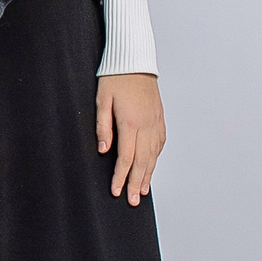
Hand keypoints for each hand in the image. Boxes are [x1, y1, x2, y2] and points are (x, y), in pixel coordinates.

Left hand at [96, 71, 165, 203]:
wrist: (135, 59)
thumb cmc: (115, 77)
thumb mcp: (102, 99)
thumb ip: (102, 126)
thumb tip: (103, 150)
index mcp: (130, 122)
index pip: (126, 157)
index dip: (120, 177)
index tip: (116, 191)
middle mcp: (146, 125)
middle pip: (142, 161)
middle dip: (136, 183)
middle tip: (133, 201)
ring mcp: (155, 121)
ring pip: (153, 155)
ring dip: (148, 174)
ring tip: (143, 191)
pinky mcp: (159, 117)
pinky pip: (159, 143)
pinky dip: (155, 158)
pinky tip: (151, 167)